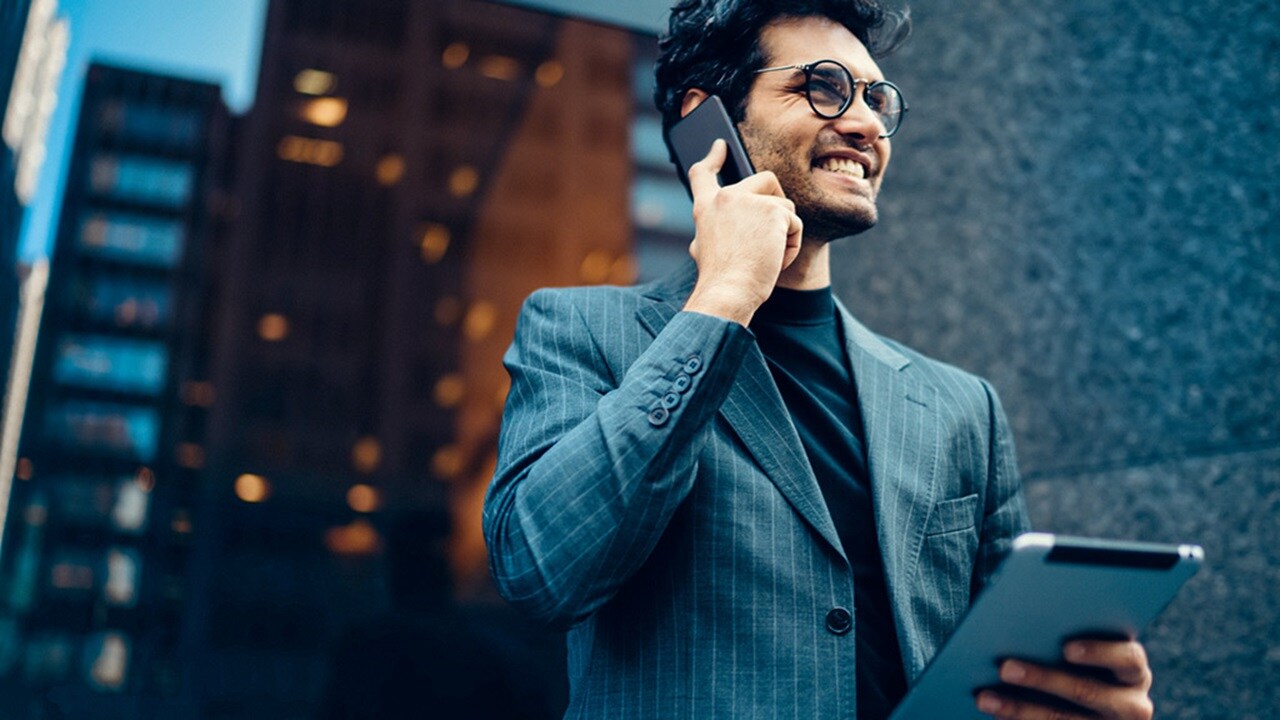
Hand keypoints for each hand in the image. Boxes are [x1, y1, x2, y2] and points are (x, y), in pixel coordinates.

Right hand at [682, 139, 802, 325]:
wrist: (728, 291)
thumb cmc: (720, 279)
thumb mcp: (705, 248)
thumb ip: (720, 226)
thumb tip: (734, 218)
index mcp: (706, 208)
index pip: (704, 174)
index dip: (714, 158)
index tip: (720, 146)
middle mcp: (725, 197)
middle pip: (766, 181)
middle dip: (777, 206)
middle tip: (771, 236)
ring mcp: (749, 200)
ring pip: (785, 206)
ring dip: (784, 233)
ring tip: (767, 257)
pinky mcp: (773, 210)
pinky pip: (795, 223)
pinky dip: (792, 244)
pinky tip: (776, 259)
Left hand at [975, 639, 1153, 719]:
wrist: (1094, 708)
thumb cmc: (1078, 663)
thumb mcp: (1085, 652)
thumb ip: (1066, 637)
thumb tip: (1023, 620)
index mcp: (1134, 672)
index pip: (1128, 658)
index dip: (1099, 652)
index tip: (1066, 648)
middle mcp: (1132, 705)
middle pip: (1088, 692)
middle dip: (1043, 679)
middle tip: (1004, 668)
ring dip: (1020, 709)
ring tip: (985, 698)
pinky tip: (997, 714)